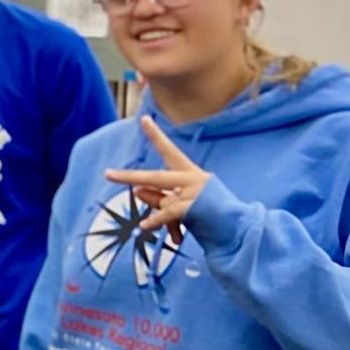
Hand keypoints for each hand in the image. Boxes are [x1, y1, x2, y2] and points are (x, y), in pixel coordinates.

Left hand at [105, 115, 212, 244]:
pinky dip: (156, 221)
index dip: (155, 136)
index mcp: (193, 174)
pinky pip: (166, 213)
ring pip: (163, 201)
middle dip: (130, 177)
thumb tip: (136, 190)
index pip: (170, 151)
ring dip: (163, 216)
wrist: (242, 230)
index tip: (142, 119)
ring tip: (173, 229)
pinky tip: (145, 226)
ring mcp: (195, 192)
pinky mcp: (194, 206)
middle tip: (108, 174)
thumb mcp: (183, 205)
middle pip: (155, 177)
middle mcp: (194, 179)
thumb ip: (160, 197)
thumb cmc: (214, 219)